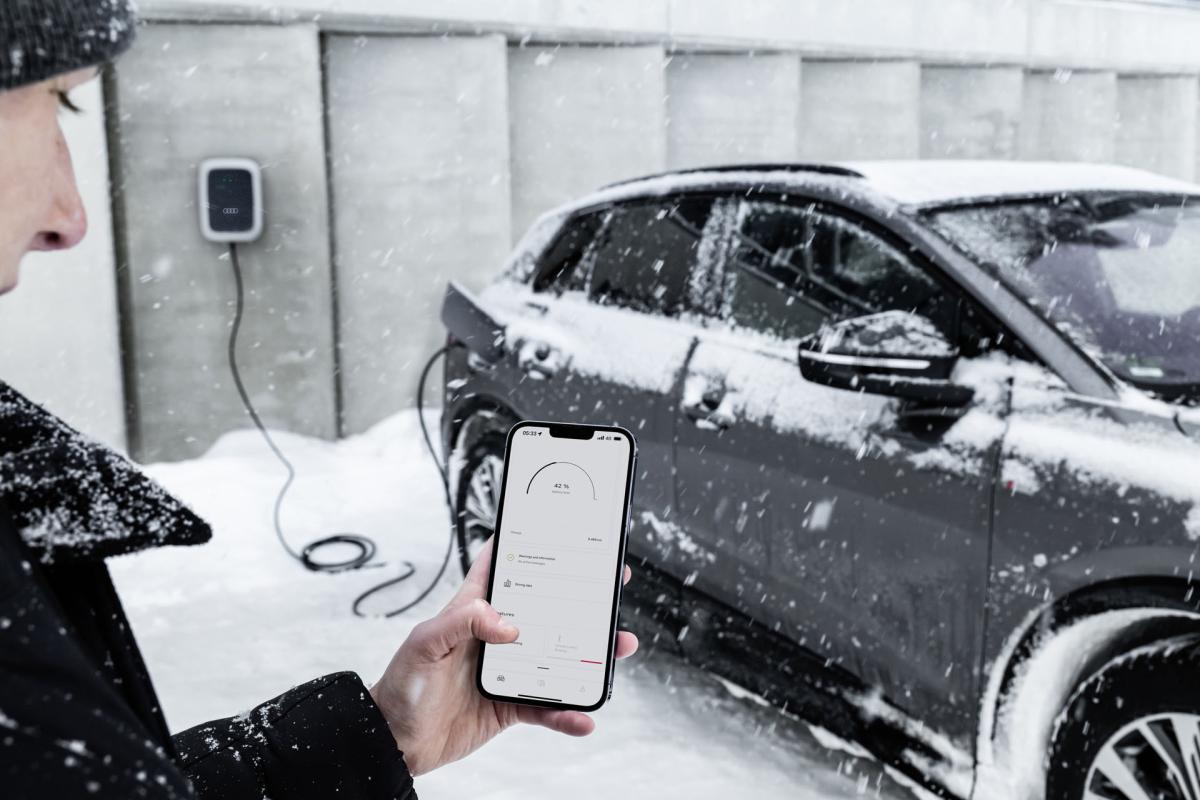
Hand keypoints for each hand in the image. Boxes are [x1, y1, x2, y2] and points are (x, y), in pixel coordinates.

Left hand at [368, 536, 638, 775]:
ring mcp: (508, 669)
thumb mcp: (424, 643)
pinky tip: (583, 716)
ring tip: (617, 647)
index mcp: (472, 610)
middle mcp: (496, 636)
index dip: (527, 545)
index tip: (559, 528)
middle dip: (580, 597)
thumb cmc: (402, 685)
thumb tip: (508, 625)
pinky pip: (547, 706)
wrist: (397, 742)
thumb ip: (462, 623)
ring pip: (558, 656)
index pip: (501, 567)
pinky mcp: (512, 704)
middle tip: (611, 586)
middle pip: (546, 610)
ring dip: (589, 654)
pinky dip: (567, 713)